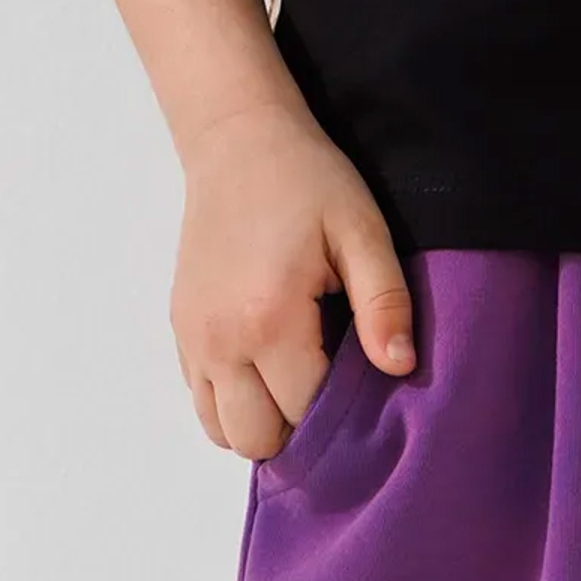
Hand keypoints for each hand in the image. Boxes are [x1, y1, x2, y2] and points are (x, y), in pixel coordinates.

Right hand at [171, 101, 417, 459]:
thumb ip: (383, 301)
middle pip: (258, 438)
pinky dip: (232, 401)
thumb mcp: (361, 229)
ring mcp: (192, 339)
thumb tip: (400, 366)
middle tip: (330, 377)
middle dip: (299, 424)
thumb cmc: (308, 181)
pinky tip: (265, 362)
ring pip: (222, 431)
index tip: (364, 377)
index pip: (305, 411)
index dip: (343, 408)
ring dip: (262, 419)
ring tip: (297, 374)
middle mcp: (220, 341)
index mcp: (269, 319)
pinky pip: (200, 401)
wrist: (238, 142)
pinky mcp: (179, 330)